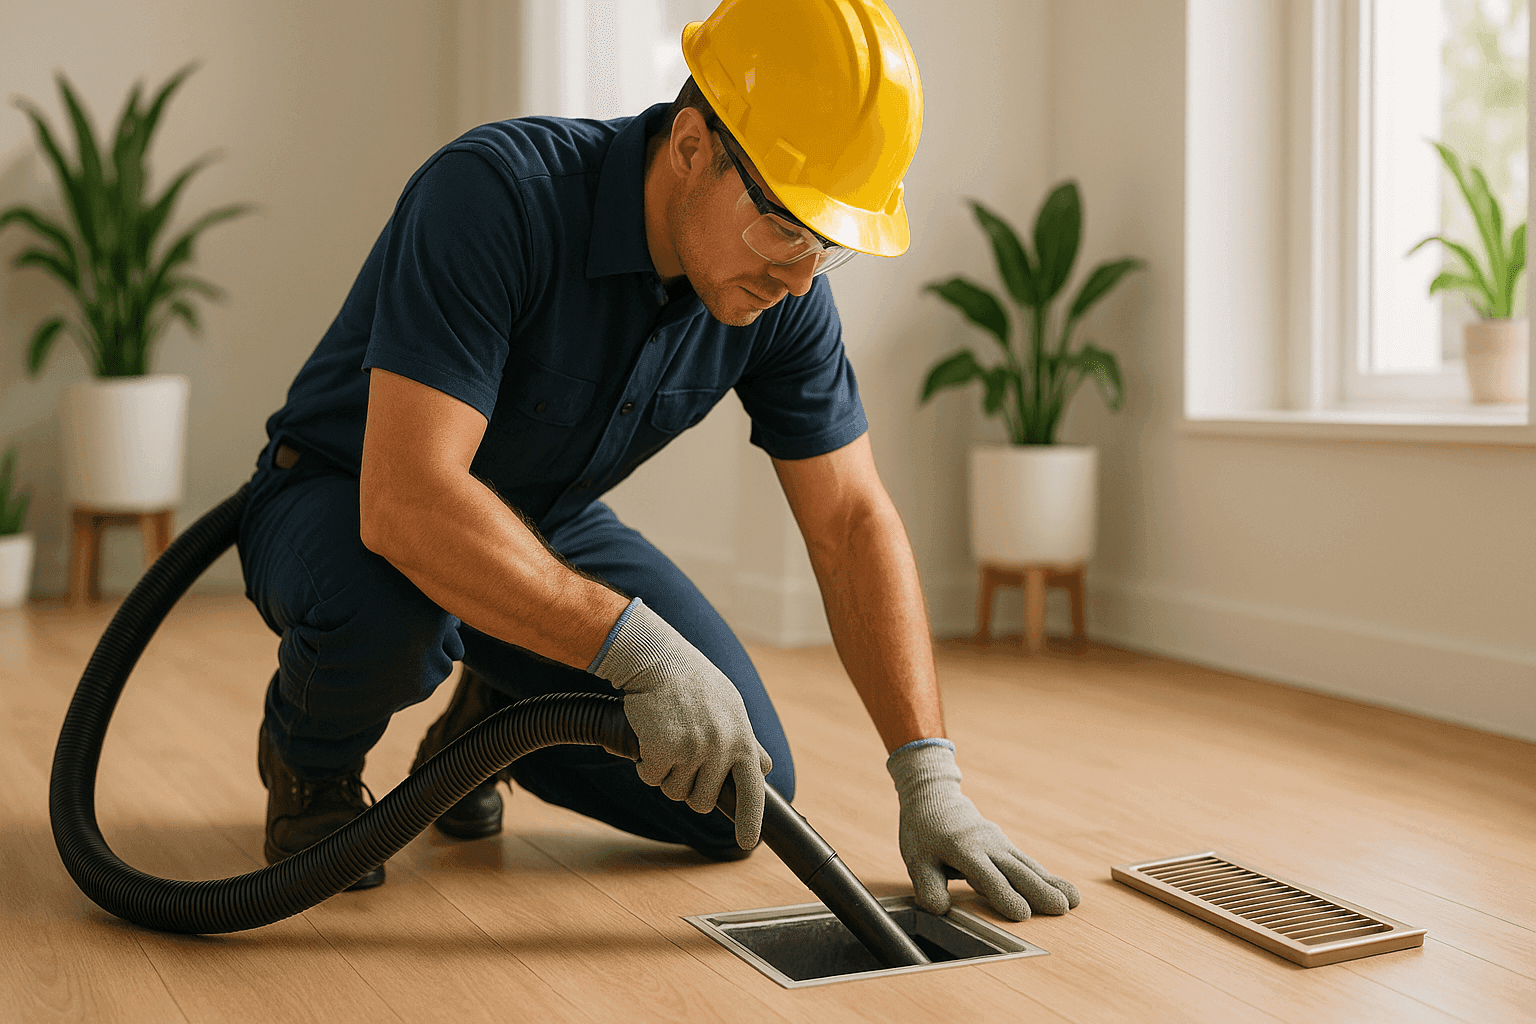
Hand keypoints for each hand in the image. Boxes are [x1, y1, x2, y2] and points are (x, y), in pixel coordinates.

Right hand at [590, 599, 771, 848]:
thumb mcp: (731, 706)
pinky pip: (650, 778)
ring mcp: (693, 750)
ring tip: (667, 740)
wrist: (658, 659)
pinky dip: (645, 765)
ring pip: (674, 792)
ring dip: (665, 774)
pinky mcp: (663, 750)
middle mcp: (721, 748)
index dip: (750, 822)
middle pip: (701, 801)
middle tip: (681, 761)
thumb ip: (747, 741)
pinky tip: (649, 738)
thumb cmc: (694, 683)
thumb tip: (765, 768)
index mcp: (742, 739)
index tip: (748, 844)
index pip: (752, 792)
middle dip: (687, 789)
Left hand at [886, 741, 1080, 919]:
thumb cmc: (924, 832)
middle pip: (1016, 870)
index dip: (1004, 894)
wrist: (935, 797)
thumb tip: (941, 909)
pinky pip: (1028, 863)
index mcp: (963, 848)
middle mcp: (987, 844)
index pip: (986, 875)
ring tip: (1073, 901)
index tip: (1022, 915)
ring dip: (1051, 883)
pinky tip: (1065, 890)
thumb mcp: (915, 859)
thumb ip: (927, 886)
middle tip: (1061, 908)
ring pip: (1027, 865)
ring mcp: (1000, 843)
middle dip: (1039, 890)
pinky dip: (1047, 876)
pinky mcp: (1006, 846)